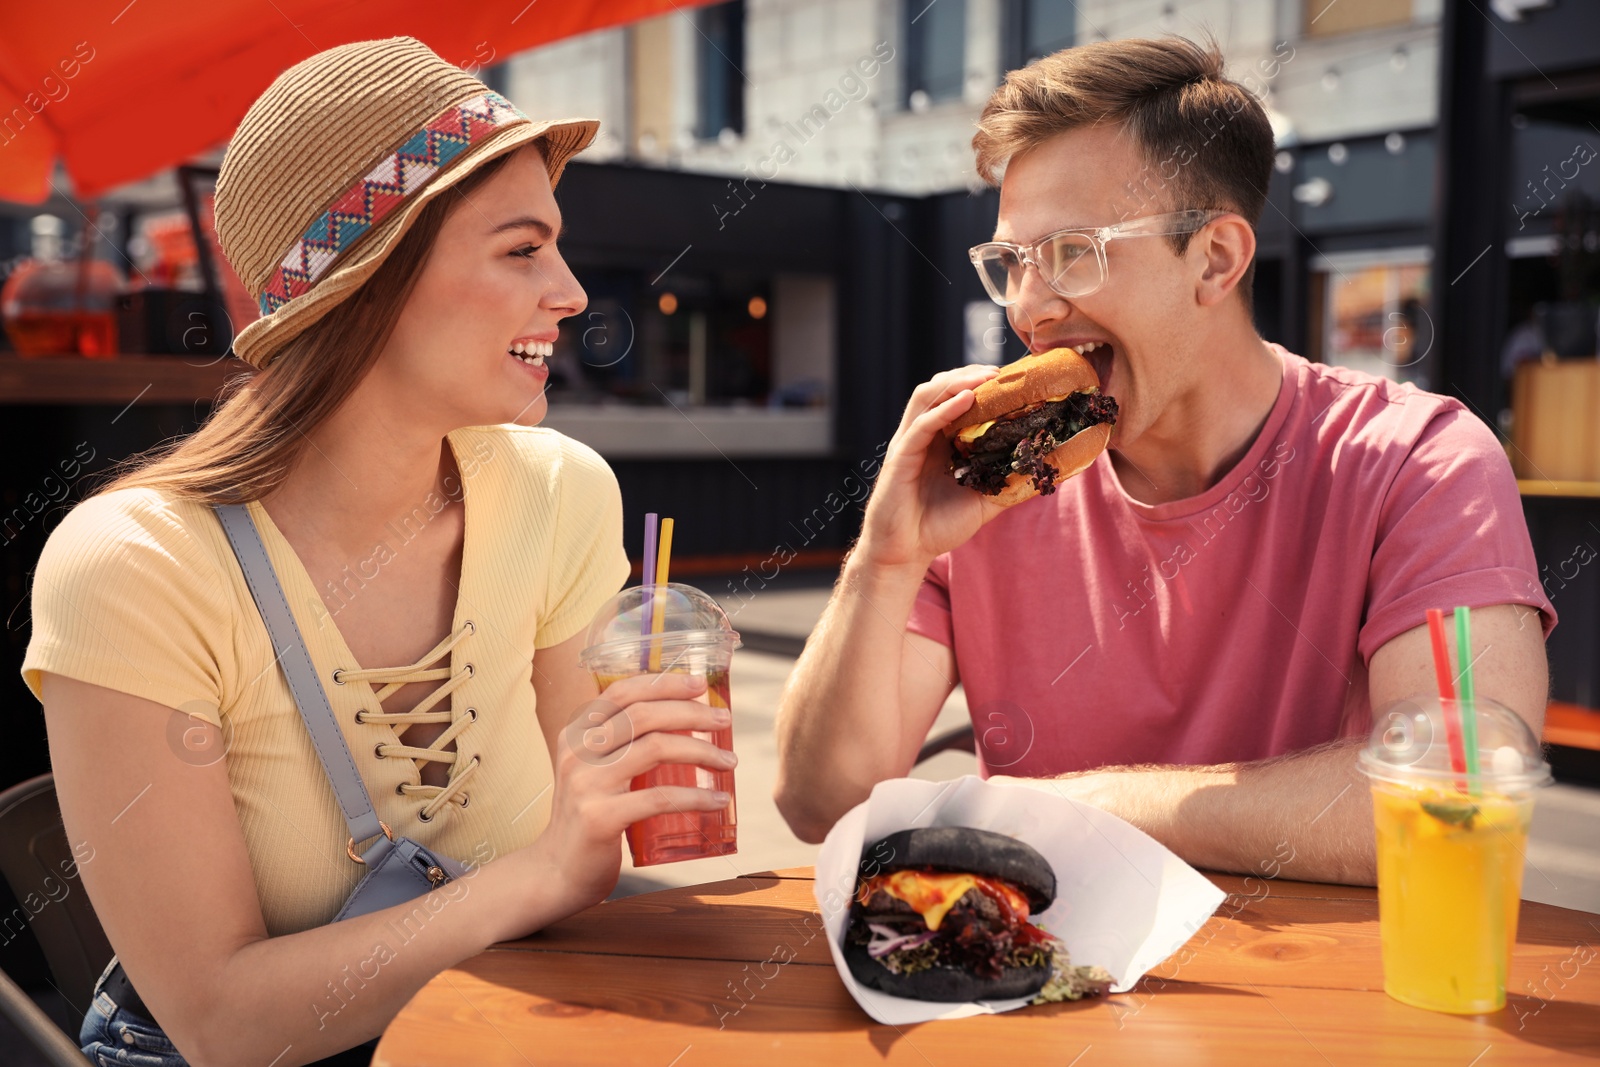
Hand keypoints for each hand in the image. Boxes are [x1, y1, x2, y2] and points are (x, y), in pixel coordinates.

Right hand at [531, 671, 734, 911]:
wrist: (556, 873)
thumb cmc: (588, 818)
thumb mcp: (593, 772)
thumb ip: (620, 747)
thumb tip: (681, 723)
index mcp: (575, 734)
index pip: (621, 693)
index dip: (662, 683)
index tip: (700, 684)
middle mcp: (577, 753)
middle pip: (643, 715)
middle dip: (691, 712)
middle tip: (724, 720)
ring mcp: (586, 784)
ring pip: (655, 749)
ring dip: (701, 750)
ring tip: (729, 761)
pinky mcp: (600, 818)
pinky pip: (659, 798)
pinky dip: (696, 797)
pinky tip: (719, 800)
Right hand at [857, 364, 1011, 569]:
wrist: (905, 553)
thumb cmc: (938, 527)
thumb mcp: (984, 501)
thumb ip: (1010, 483)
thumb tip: (1047, 471)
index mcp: (940, 440)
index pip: (958, 398)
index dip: (982, 384)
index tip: (1012, 378)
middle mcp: (923, 435)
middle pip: (942, 388)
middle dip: (970, 374)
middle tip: (1001, 372)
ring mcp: (909, 443)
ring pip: (927, 396)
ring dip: (956, 381)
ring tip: (985, 378)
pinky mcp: (900, 458)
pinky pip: (921, 425)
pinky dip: (943, 409)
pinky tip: (967, 400)